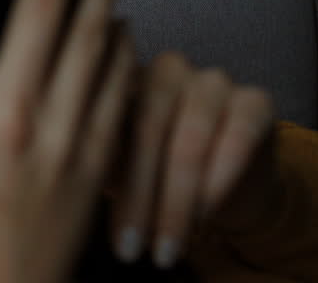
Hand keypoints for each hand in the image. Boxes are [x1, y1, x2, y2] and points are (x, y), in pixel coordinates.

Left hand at [109, 51, 279, 267]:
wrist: (221, 181)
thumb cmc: (151, 171)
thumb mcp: (116, 165)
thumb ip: (95, 157)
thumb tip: (63, 177)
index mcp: (122, 75)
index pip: (105, 119)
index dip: (100, 177)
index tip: (104, 234)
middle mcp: (167, 69)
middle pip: (148, 127)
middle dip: (140, 196)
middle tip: (131, 249)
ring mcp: (212, 80)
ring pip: (191, 138)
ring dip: (178, 201)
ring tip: (166, 247)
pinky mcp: (255, 100)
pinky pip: (237, 139)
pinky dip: (218, 183)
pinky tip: (204, 218)